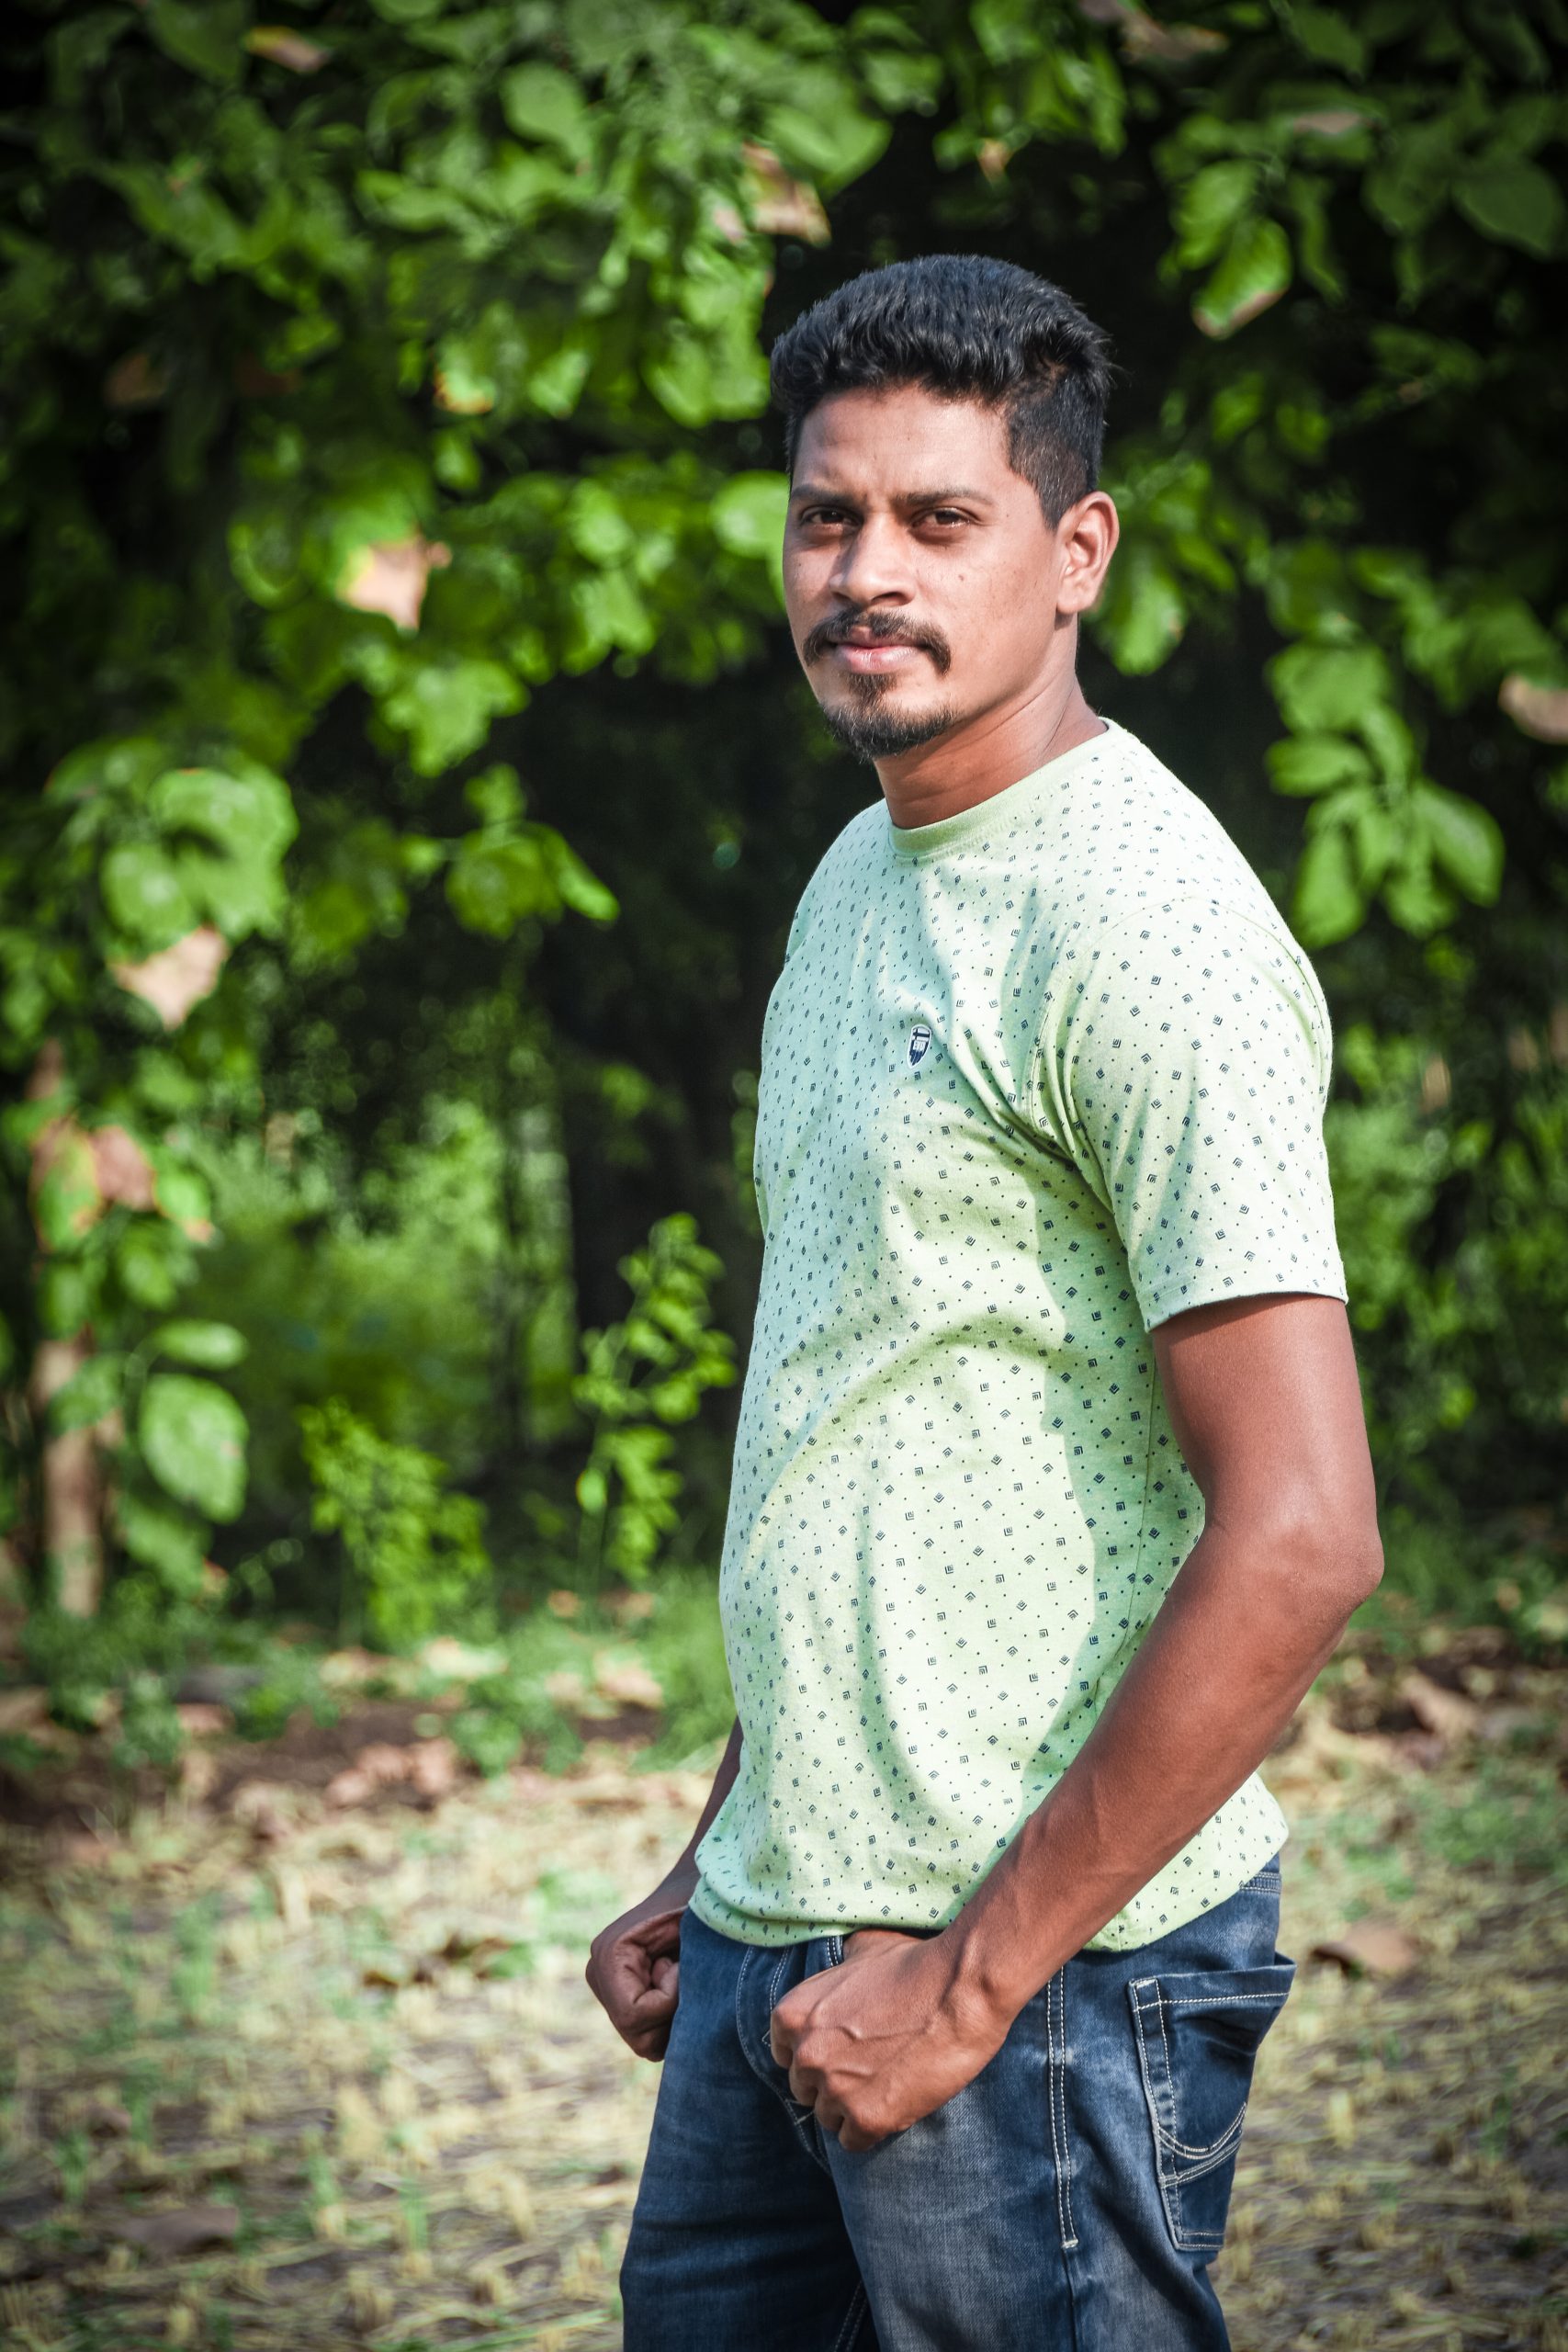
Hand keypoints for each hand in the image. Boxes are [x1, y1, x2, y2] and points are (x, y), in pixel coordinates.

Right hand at [585, 1882, 689, 2059]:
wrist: (700, 1885)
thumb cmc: (706, 1899)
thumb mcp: (701, 1922)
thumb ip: (693, 1957)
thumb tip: (689, 1991)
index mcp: (610, 1952)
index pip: (633, 2015)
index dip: (669, 2003)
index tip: (685, 1968)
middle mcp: (599, 1972)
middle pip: (637, 2036)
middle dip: (673, 2016)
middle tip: (688, 1978)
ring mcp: (606, 1987)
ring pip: (644, 2042)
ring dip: (674, 2019)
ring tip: (684, 1980)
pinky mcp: (620, 1997)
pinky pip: (648, 2035)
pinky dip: (671, 2021)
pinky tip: (680, 1988)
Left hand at [768, 1928, 1011, 2151]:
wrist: (960, 1989)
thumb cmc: (915, 1964)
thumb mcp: (862, 1950)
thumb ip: (837, 1967)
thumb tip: (840, 1965)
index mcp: (794, 2013)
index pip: (783, 2054)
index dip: (813, 2054)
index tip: (837, 2052)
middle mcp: (806, 2054)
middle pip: (805, 2089)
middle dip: (831, 2082)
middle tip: (868, 2069)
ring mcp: (835, 2089)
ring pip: (828, 2118)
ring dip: (851, 2108)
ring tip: (885, 2086)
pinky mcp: (867, 2118)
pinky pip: (853, 2142)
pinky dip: (872, 2130)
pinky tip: (895, 2105)